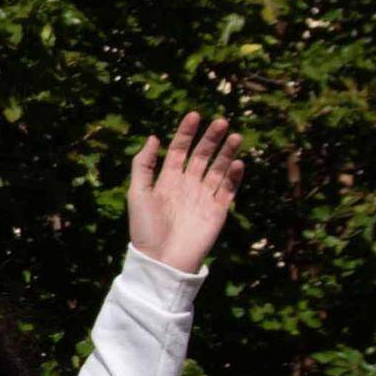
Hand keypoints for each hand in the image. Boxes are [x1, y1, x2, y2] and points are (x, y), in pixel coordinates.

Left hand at [123, 111, 245, 272]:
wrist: (162, 260)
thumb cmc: (145, 229)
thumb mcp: (138, 193)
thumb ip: (143, 165)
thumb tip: (153, 137)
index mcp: (167, 179)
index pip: (180, 150)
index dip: (186, 132)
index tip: (194, 115)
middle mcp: (187, 185)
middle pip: (202, 155)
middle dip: (211, 138)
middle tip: (221, 121)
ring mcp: (203, 197)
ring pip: (218, 169)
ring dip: (227, 153)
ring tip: (235, 136)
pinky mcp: (217, 211)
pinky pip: (228, 190)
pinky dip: (234, 177)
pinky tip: (238, 163)